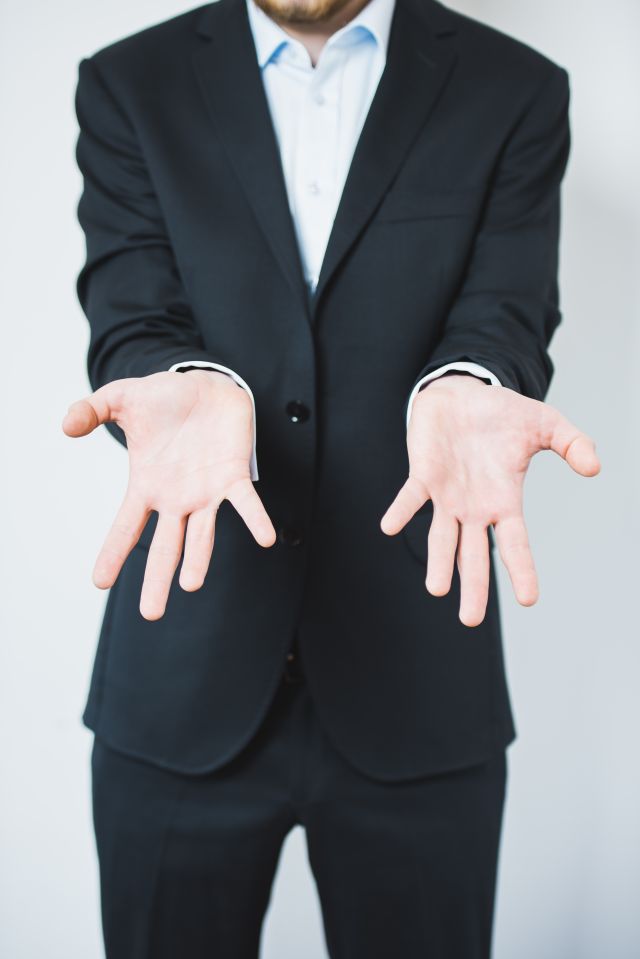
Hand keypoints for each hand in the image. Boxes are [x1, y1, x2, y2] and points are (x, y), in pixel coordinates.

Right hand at [62, 369, 275, 619]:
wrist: (206, 385)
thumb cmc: (163, 399)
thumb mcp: (120, 400)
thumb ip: (91, 411)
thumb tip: (66, 427)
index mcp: (148, 487)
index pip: (126, 527)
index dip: (114, 553)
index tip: (100, 583)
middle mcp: (177, 499)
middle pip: (165, 547)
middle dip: (158, 580)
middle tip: (151, 615)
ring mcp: (206, 492)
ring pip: (202, 535)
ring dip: (199, 559)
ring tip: (191, 585)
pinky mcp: (234, 476)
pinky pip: (246, 503)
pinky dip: (256, 519)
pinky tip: (266, 539)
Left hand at [380, 375, 599, 626]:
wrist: (462, 392)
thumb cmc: (502, 414)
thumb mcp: (546, 424)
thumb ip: (572, 443)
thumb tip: (595, 467)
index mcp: (504, 501)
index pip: (516, 543)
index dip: (521, 570)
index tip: (528, 599)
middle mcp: (474, 507)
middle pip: (474, 554)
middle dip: (473, 587)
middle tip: (470, 621)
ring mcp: (446, 495)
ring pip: (441, 537)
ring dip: (439, 562)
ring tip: (437, 589)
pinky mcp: (423, 474)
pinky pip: (411, 497)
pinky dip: (401, 511)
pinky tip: (390, 527)